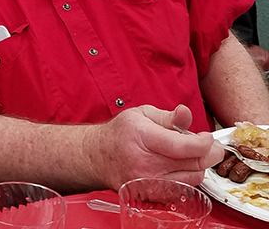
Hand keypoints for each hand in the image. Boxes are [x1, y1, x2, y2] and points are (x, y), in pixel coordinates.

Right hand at [83, 104, 223, 190]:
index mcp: (144, 138)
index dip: (204, 143)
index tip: (208, 137)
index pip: (183, 147)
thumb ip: (168, 116)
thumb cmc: (121, 134)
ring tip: (191, 154)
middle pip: (193, 164)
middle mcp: (146, 164)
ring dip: (199, 166)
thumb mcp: (142, 114)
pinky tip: (181, 167)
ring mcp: (149, 182)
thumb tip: (186, 113)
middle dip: (209, 154)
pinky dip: (188, 178)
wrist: (99, 156)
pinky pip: (183, 189)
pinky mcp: (152, 195)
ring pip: (193, 179)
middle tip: (210, 146)